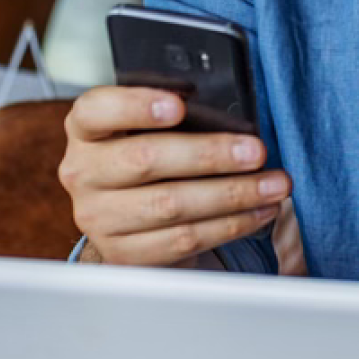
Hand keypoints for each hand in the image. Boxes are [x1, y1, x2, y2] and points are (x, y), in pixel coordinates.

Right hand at [59, 87, 291, 266]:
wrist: (130, 220)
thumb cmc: (153, 159)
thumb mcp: (153, 130)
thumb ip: (180, 118)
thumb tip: (237, 121)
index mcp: (88, 130)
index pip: (96, 109)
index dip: (135, 105)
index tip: (179, 105)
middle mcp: (83, 172)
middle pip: (145, 159)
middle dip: (210, 155)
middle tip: (257, 151)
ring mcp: (98, 216)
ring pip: (170, 204)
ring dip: (233, 194)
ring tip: (275, 185)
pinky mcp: (124, 253)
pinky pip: (184, 239)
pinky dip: (231, 224)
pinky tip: (260, 211)